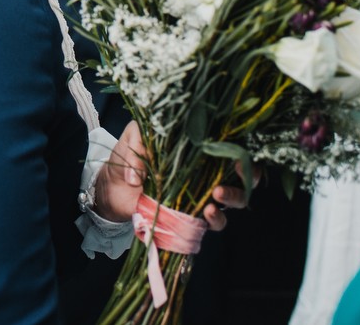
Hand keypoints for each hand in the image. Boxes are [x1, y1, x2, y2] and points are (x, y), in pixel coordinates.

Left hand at [93, 121, 253, 229]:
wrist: (111, 185)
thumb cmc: (127, 155)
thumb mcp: (131, 138)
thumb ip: (138, 142)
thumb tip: (139, 175)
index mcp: (198, 147)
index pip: (233, 145)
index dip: (243, 150)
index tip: (239, 155)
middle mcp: (207, 170)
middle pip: (244, 174)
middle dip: (247, 177)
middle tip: (232, 176)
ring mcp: (201, 194)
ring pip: (234, 199)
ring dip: (232, 198)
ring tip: (215, 197)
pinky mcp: (191, 215)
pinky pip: (212, 221)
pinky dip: (214, 220)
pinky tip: (205, 213)